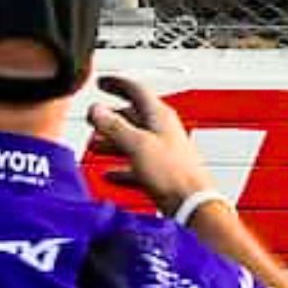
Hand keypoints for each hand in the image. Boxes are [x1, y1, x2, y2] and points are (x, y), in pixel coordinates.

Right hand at [86, 76, 221, 214]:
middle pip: (134, 116)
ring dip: (113, 140)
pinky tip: (112, 172)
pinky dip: (122, 165)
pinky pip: (136, 164)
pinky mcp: (162, 172)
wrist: (192, 204)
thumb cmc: (174, 173)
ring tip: (96, 143)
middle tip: (94, 117)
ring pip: (133, 140)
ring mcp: (163, 151)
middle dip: (111, 116)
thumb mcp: (136, 144)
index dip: (117, 84)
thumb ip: (114, 125)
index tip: (102, 82)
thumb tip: (96, 110)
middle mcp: (163, 131)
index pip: (136, 90)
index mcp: (160, 117)